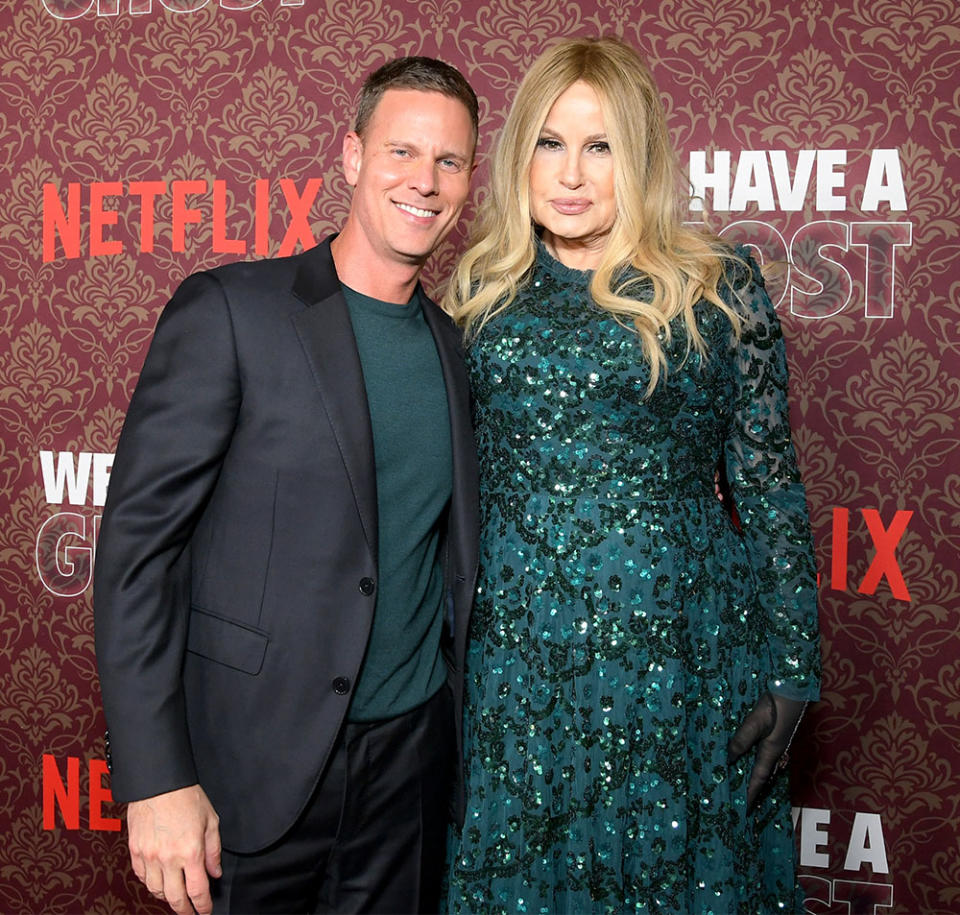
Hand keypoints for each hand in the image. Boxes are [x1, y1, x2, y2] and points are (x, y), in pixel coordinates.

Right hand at [127, 784, 221, 914]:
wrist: (158, 783)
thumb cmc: (186, 797)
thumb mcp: (211, 821)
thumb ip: (213, 850)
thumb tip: (215, 872)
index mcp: (190, 851)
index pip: (198, 891)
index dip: (203, 906)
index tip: (205, 911)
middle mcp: (168, 858)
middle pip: (175, 898)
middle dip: (184, 910)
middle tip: (190, 912)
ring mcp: (149, 857)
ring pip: (156, 891)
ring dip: (167, 897)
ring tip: (176, 897)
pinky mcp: (135, 852)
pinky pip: (142, 878)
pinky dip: (152, 884)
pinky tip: (160, 881)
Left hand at [727, 691, 805, 808]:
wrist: (792, 691)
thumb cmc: (775, 707)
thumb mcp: (755, 723)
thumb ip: (742, 740)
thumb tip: (729, 759)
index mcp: (771, 752)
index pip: (758, 779)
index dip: (751, 794)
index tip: (744, 810)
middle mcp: (775, 751)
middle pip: (761, 775)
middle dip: (751, 788)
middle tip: (740, 800)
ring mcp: (776, 743)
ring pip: (762, 764)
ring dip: (752, 774)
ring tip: (740, 783)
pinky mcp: (775, 734)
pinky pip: (762, 753)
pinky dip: (753, 759)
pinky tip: (746, 756)